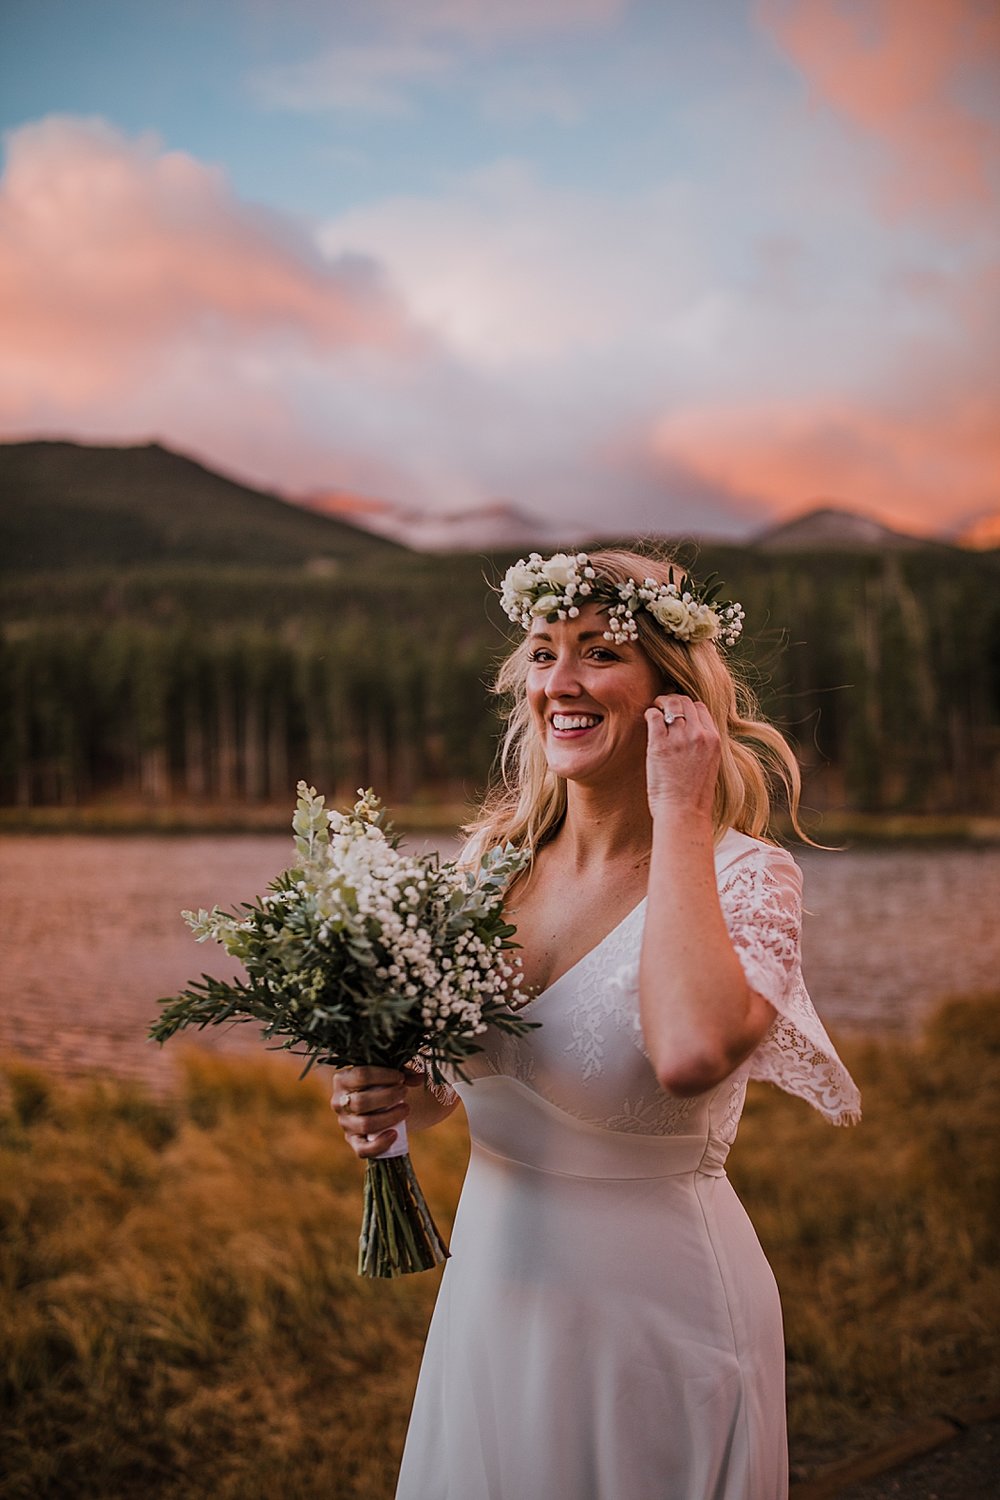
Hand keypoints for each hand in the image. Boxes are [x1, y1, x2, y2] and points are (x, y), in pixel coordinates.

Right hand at [330, 1065, 419, 1158]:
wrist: (376, 1105)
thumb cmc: (381, 1083)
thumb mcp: (388, 1074)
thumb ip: (403, 1073)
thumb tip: (419, 1078)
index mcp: (342, 1079)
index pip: (361, 1075)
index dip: (384, 1076)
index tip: (401, 1078)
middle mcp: (339, 1102)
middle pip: (362, 1101)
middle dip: (388, 1096)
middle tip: (405, 1092)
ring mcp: (345, 1123)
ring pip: (365, 1124)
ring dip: (389, 1117)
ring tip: (406, 1109)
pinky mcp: (353, 1141)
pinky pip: (362, 1149)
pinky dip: (379, 1144)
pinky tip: (395, 1135)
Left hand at [643, 693, 720, 820]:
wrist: (684, 813)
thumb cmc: (694, 797)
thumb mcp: (709, 765)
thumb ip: (703, 746)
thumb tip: (690, 735)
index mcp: (714, 740)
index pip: (700, 708)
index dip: (687, 707)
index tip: (678, 713)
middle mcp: (699, 734)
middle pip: (685, 702)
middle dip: (672, 701)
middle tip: (662, 707)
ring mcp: (679, 738)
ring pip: (670, 704)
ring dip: (660, 703)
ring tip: (654, 709)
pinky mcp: (659, 744)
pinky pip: (653, 715)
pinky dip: (648, 713)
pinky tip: (646, 720)